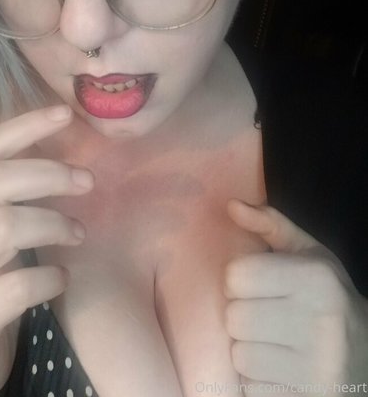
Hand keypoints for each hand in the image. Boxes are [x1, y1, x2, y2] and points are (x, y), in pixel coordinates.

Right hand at [0, 106, 93, 396]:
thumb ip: (18, 199)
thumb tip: (67, 160)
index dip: (24, 127)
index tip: (64, 113)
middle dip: (49, 173)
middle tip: (88, 182)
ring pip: (4, 227)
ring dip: (53, 224)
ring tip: (79, 235)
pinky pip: (15, 286)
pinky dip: (49, 278)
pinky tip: (63, 279)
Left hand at [224, 198, 367, 396]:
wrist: (366, 356)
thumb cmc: (326, 296)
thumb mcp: (306, 253)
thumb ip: (269, 224)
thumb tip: (230, 204)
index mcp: (316, 279)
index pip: (236, 276)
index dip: (240, 280)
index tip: (257, 285)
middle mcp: (320, 323)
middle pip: (234, 317)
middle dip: (242, 315)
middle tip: (265, 316)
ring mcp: (317, 368)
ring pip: (239, 355)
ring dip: (247, 349)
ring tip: (273, 342)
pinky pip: (249, 387)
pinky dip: (256, 379)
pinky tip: (280, 367)